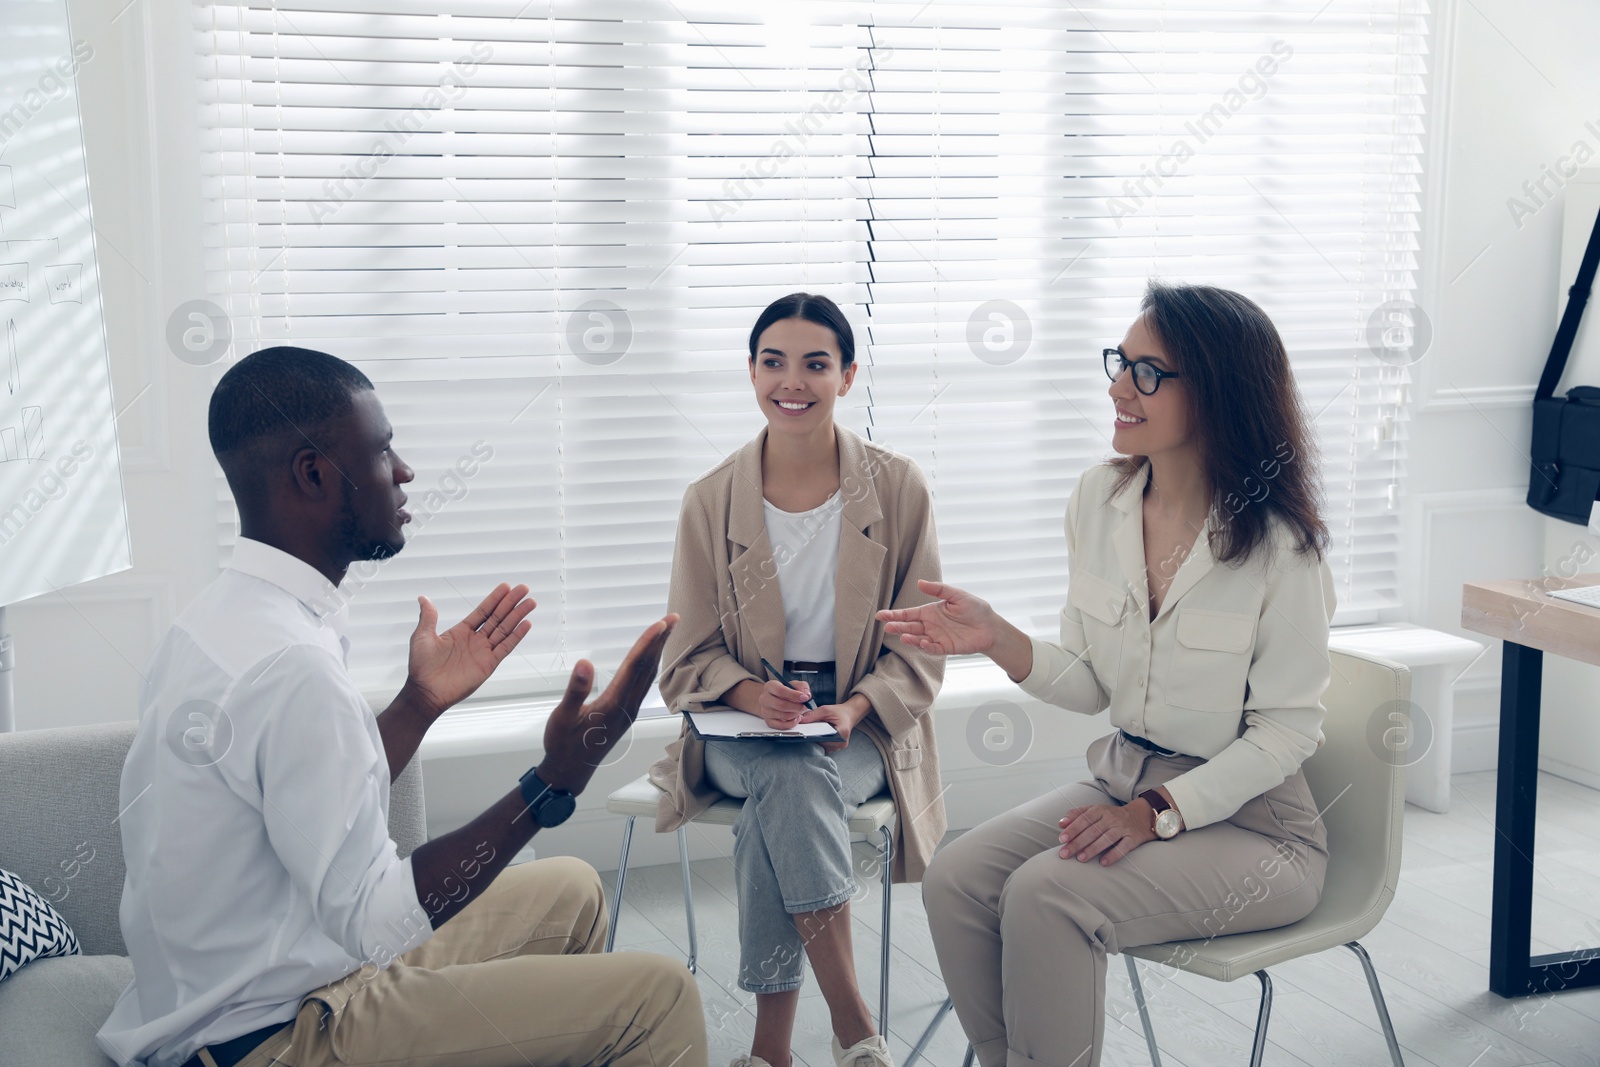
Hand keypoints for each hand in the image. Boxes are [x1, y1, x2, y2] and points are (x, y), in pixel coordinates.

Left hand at [404, 584, 536, 716]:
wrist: (426, 692)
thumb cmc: (421, 667)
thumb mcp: (422, 637)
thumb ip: (428, 617)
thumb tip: (423, 598)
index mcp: (461, 632)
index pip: (482, 611)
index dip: (494, 599)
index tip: (506, 586)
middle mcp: (475, 640)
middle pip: (498, 617)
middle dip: (511, 603)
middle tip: (524, 589)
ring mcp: (483, 652)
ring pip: (504, 629)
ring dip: (518, 616)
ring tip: (530, 603)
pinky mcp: (488, 665)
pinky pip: (505, 648)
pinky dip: (516, 636)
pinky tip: (526, 624)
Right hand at [538, 614, 677, 795]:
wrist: (570, 771)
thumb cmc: (563, 745)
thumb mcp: (562, 718)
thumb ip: (575, 691)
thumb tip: (584, 663)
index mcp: (612, 704)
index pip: (634, 667)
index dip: (647, 643)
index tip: (660, 623)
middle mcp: (626, 706)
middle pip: (647, 667)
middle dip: (660, 640)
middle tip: (674, 617)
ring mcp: (628, 711)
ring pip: (648, 675)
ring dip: (657, 651)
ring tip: (666, 631)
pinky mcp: (626, 713)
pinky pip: (643, 684)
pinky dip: (649, 665)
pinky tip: (650, 658)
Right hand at [756, 678, 811, 729]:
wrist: (773, 699)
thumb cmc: (784, 692)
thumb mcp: (793, 684)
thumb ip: (802, 686)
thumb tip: (807, 695)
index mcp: (770, 686)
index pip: (780, 691)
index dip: (794, 695)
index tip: (805, 697)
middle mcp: (765, 699)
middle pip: (782, 705)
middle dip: (797, 706)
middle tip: (805, 706)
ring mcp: (765, 711)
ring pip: (784, 716)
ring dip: (796, 714)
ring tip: (800, 710)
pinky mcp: (768, 721)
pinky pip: (782, 726)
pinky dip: (792, 723)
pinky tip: (797, 718)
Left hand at [801, 696, 867, 752]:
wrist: (849, 715)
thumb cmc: (839, 712)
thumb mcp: (826, 709)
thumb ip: (813, 714)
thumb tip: (800, 720)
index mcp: (842, 732)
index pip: (825, 738)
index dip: (814, 735)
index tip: (806, 732)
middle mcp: (842, 742)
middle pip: (823, 743)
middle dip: (814, 736)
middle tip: (807, 730)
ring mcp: (839, 746)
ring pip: (823, 746)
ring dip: (817, 739)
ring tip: (813, 731)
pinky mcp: (836, 747)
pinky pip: (825, 746)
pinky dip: (820, 740)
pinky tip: (818, 734)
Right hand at [877, 579, 1001, 655]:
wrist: (990, 626)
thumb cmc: (974, 608)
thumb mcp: (957, 595)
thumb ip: (939, 589)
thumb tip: (919, 583)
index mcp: (930, 612)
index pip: (908, 613)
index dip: (894, 615)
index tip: (880, 615)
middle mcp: (930, 625)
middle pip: (909, 627)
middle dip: (897, 627)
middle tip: (886, 627)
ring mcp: (937, 637)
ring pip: (918, 639)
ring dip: (910, 638)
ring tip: (903, 636)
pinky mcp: (945, 648)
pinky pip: (933, 649)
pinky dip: (927, 647)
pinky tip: (923, 643)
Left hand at [1058, 800, 1155, 865]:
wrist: (1141, 816)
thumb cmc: (1111, 816)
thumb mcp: (1095, 810)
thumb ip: (1077, 815)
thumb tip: (1061, 823)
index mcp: (1099, 810)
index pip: (1084, 819)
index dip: (1072, 829)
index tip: (1062, 839)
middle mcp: (1111, 818)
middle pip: (1092, 830)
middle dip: (1077, 842)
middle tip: (1065, 853)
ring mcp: (1122, 828)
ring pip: (1106, 838)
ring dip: (1092, 849)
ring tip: (1081, 858)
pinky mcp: (1133, 838)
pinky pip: (1123, 847)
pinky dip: (1113, 854)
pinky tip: (1103, 862)